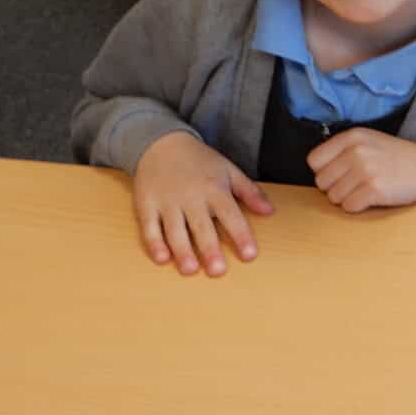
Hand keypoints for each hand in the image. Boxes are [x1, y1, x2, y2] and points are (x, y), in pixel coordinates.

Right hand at [134, 131, 273, 275]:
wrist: (161, 143)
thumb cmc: (200, 161)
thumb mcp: (229, 170)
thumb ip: (249, 192)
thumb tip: (270, 212)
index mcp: (214, 189)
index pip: (231, 215)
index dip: (240, 235)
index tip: (249, 255)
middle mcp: (191, 197)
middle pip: (202, 226)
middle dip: (210, 249)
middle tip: (217, 271)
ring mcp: (167, 201)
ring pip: (175, 230)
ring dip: (182, 251)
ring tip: (190, 270)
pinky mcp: (146, 204)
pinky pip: (149, 226)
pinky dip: (154, 242)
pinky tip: (162, 258)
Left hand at [307, 128, 415, 212]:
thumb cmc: (396, 157)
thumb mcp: (369, 141)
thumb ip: (342, 150)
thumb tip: (317, 171)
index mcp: (352, 136)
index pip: (314, 161)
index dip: (325, 171)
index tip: (341, 173)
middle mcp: (356, 151)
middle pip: (322, 181)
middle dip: (335, 187)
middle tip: (355, 184)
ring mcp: (365, 170)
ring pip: (334, 197)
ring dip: (347, 198)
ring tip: (365, 190)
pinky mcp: (374, 189)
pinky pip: (349, 206)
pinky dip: (358, 207)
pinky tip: (372, 198)